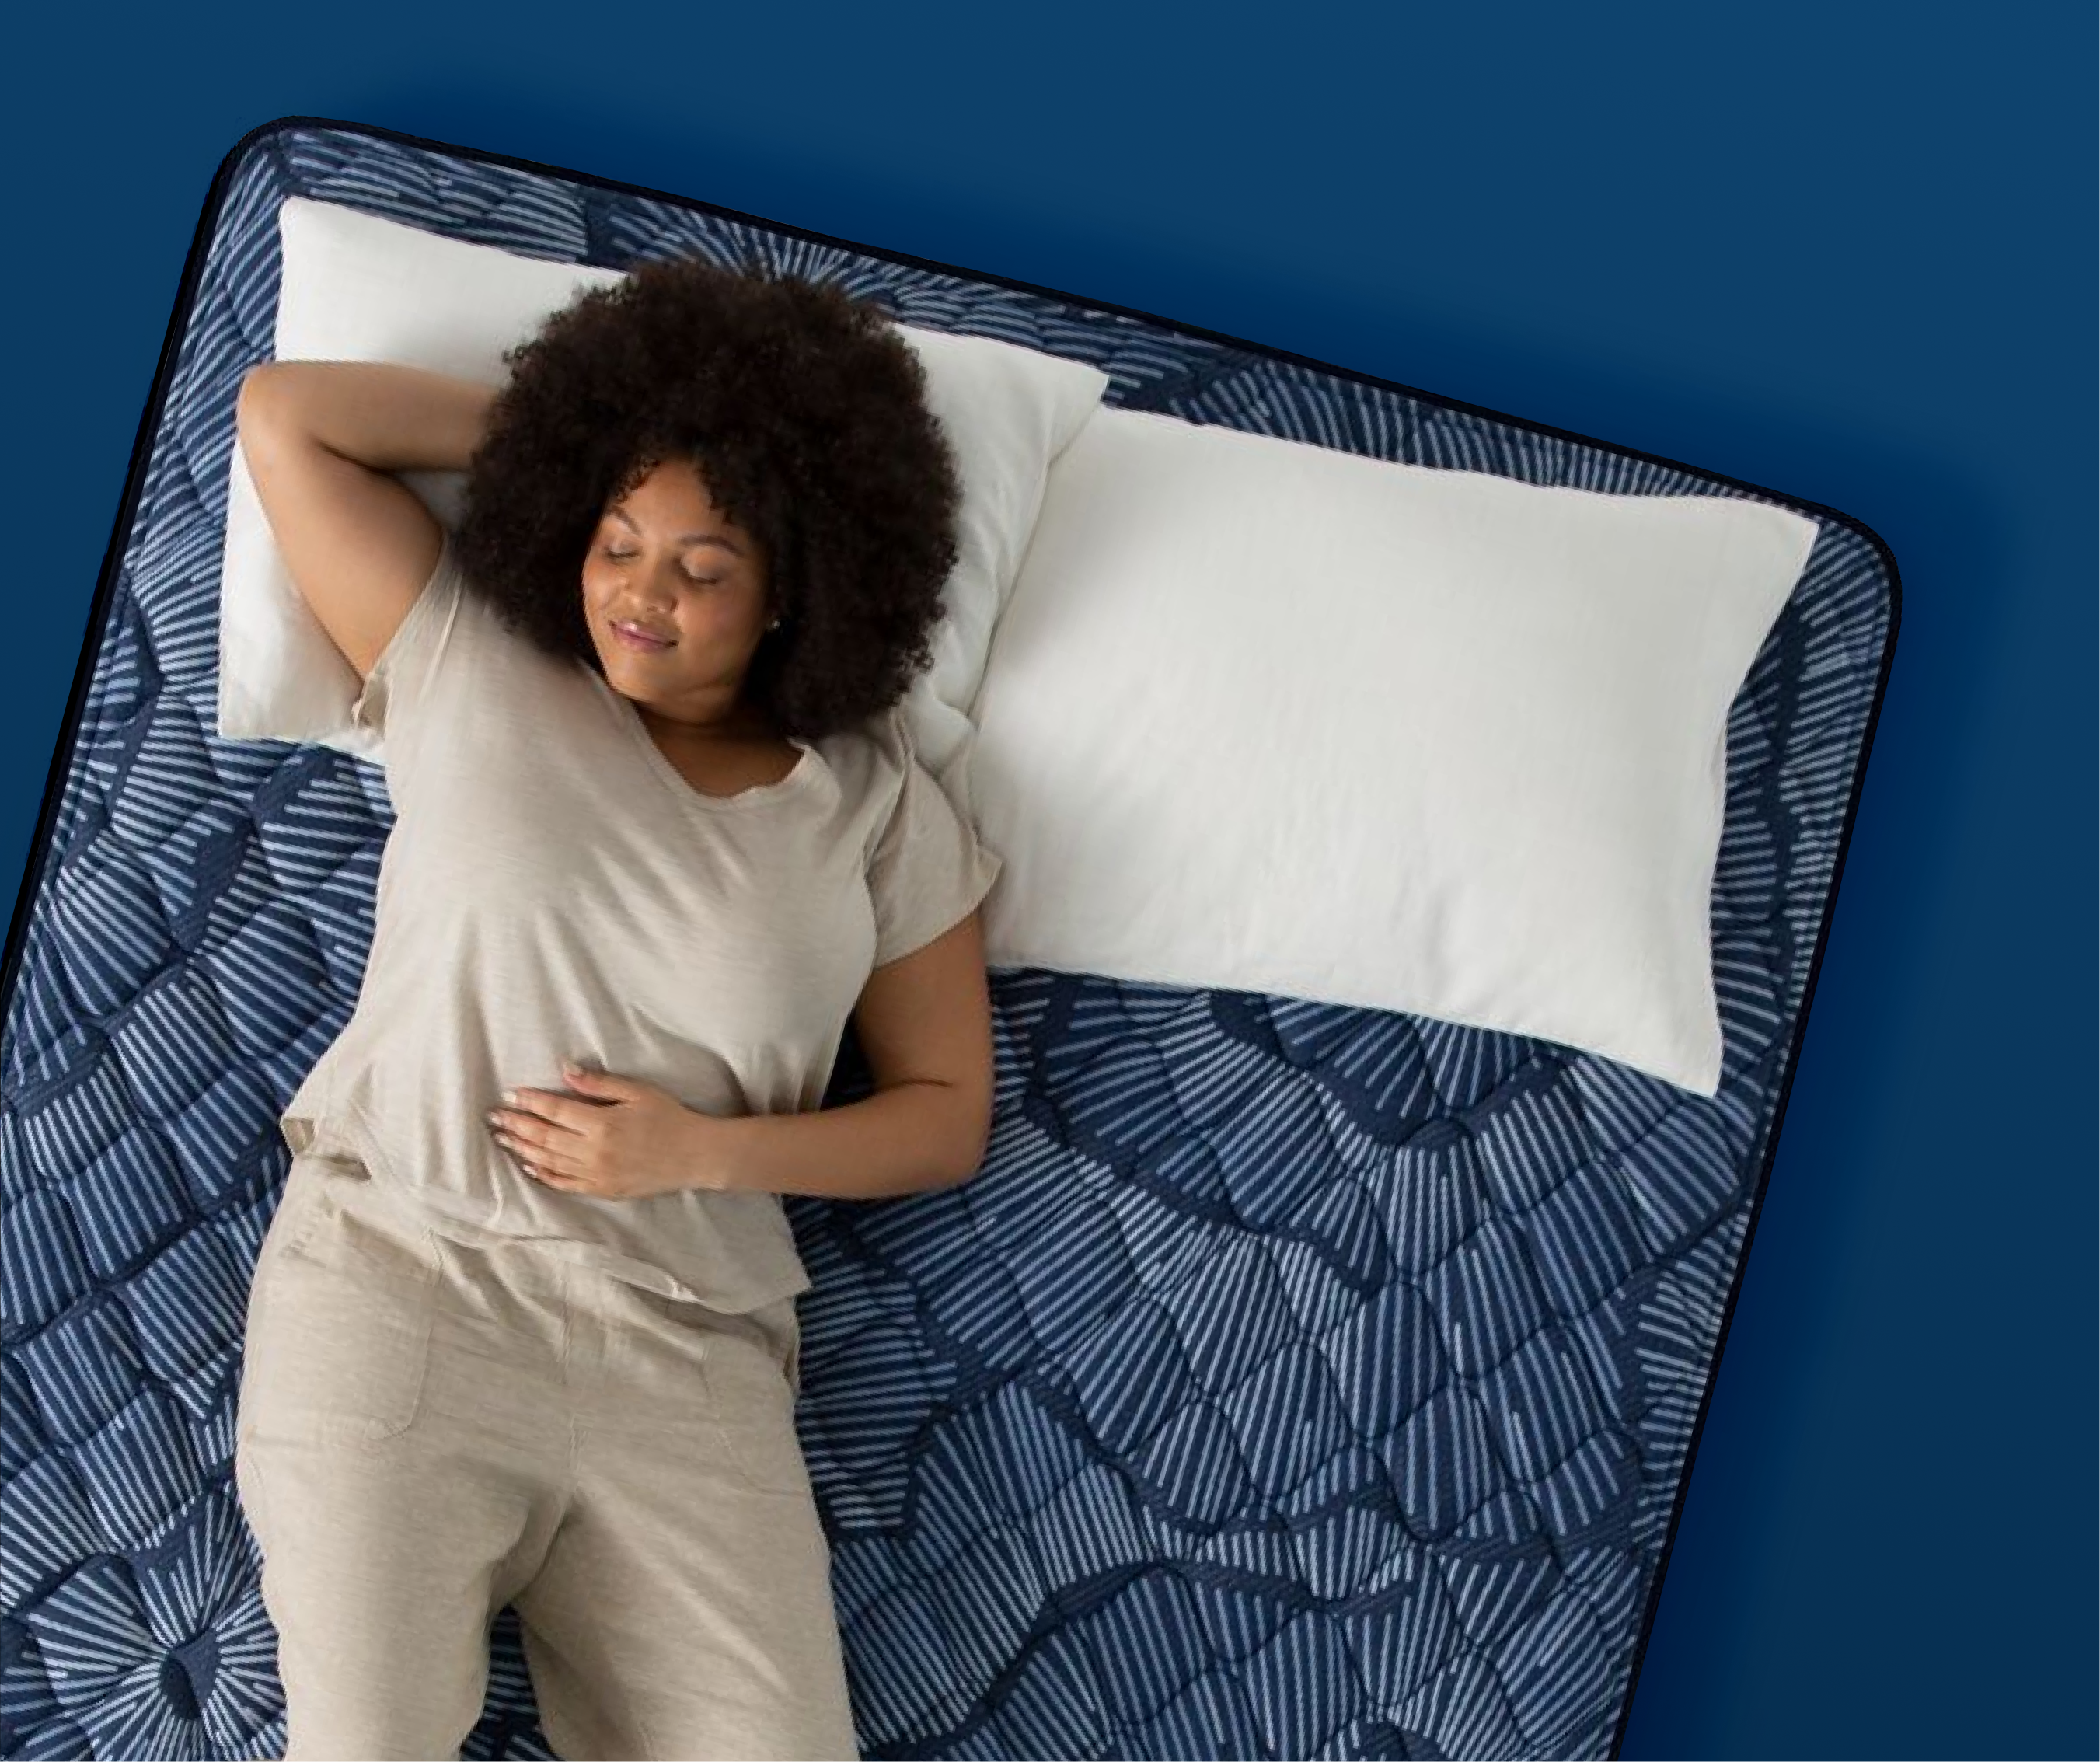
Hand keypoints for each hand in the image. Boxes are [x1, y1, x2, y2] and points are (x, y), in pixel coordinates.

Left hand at [487, 1062, 730, 1199]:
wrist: (696, 1156)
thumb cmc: (670, 1117)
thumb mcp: (637, 1091)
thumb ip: (598, 1083)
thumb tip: (564, 1069)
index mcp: (602, 1123)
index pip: (555, 1110)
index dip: (530, 1101)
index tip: (510, 1094)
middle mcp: (595, 1152)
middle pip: (544, 1137)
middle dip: (517, 1125)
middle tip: (494, 1117)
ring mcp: (597, 1174)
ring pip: (549, 1162)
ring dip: (523, 1149)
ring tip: (503, 1138)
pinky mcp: (603, 1189)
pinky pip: (565, 1183)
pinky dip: (544, 1175)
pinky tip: (530, 1165)